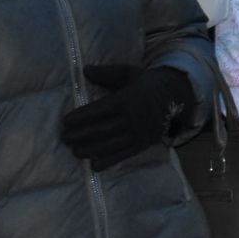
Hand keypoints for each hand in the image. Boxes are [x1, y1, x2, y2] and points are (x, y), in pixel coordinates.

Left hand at [59, 64, 192, 171]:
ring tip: (75, 152)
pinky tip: (95, 167)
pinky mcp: (145, 144)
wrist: (174, 95)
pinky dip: (109, 161)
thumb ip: (105, 73)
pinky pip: (125, 155)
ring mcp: (141, 132)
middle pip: (104, 129)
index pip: (101, 110)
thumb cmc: (145, 83)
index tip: (66, 121)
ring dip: (92, 150)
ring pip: (113, 144)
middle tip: (65, 138)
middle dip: (81, 135)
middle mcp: (135, 118)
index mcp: (128, 99)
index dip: (82, 116)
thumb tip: (84, 71)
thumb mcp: (127, 73)